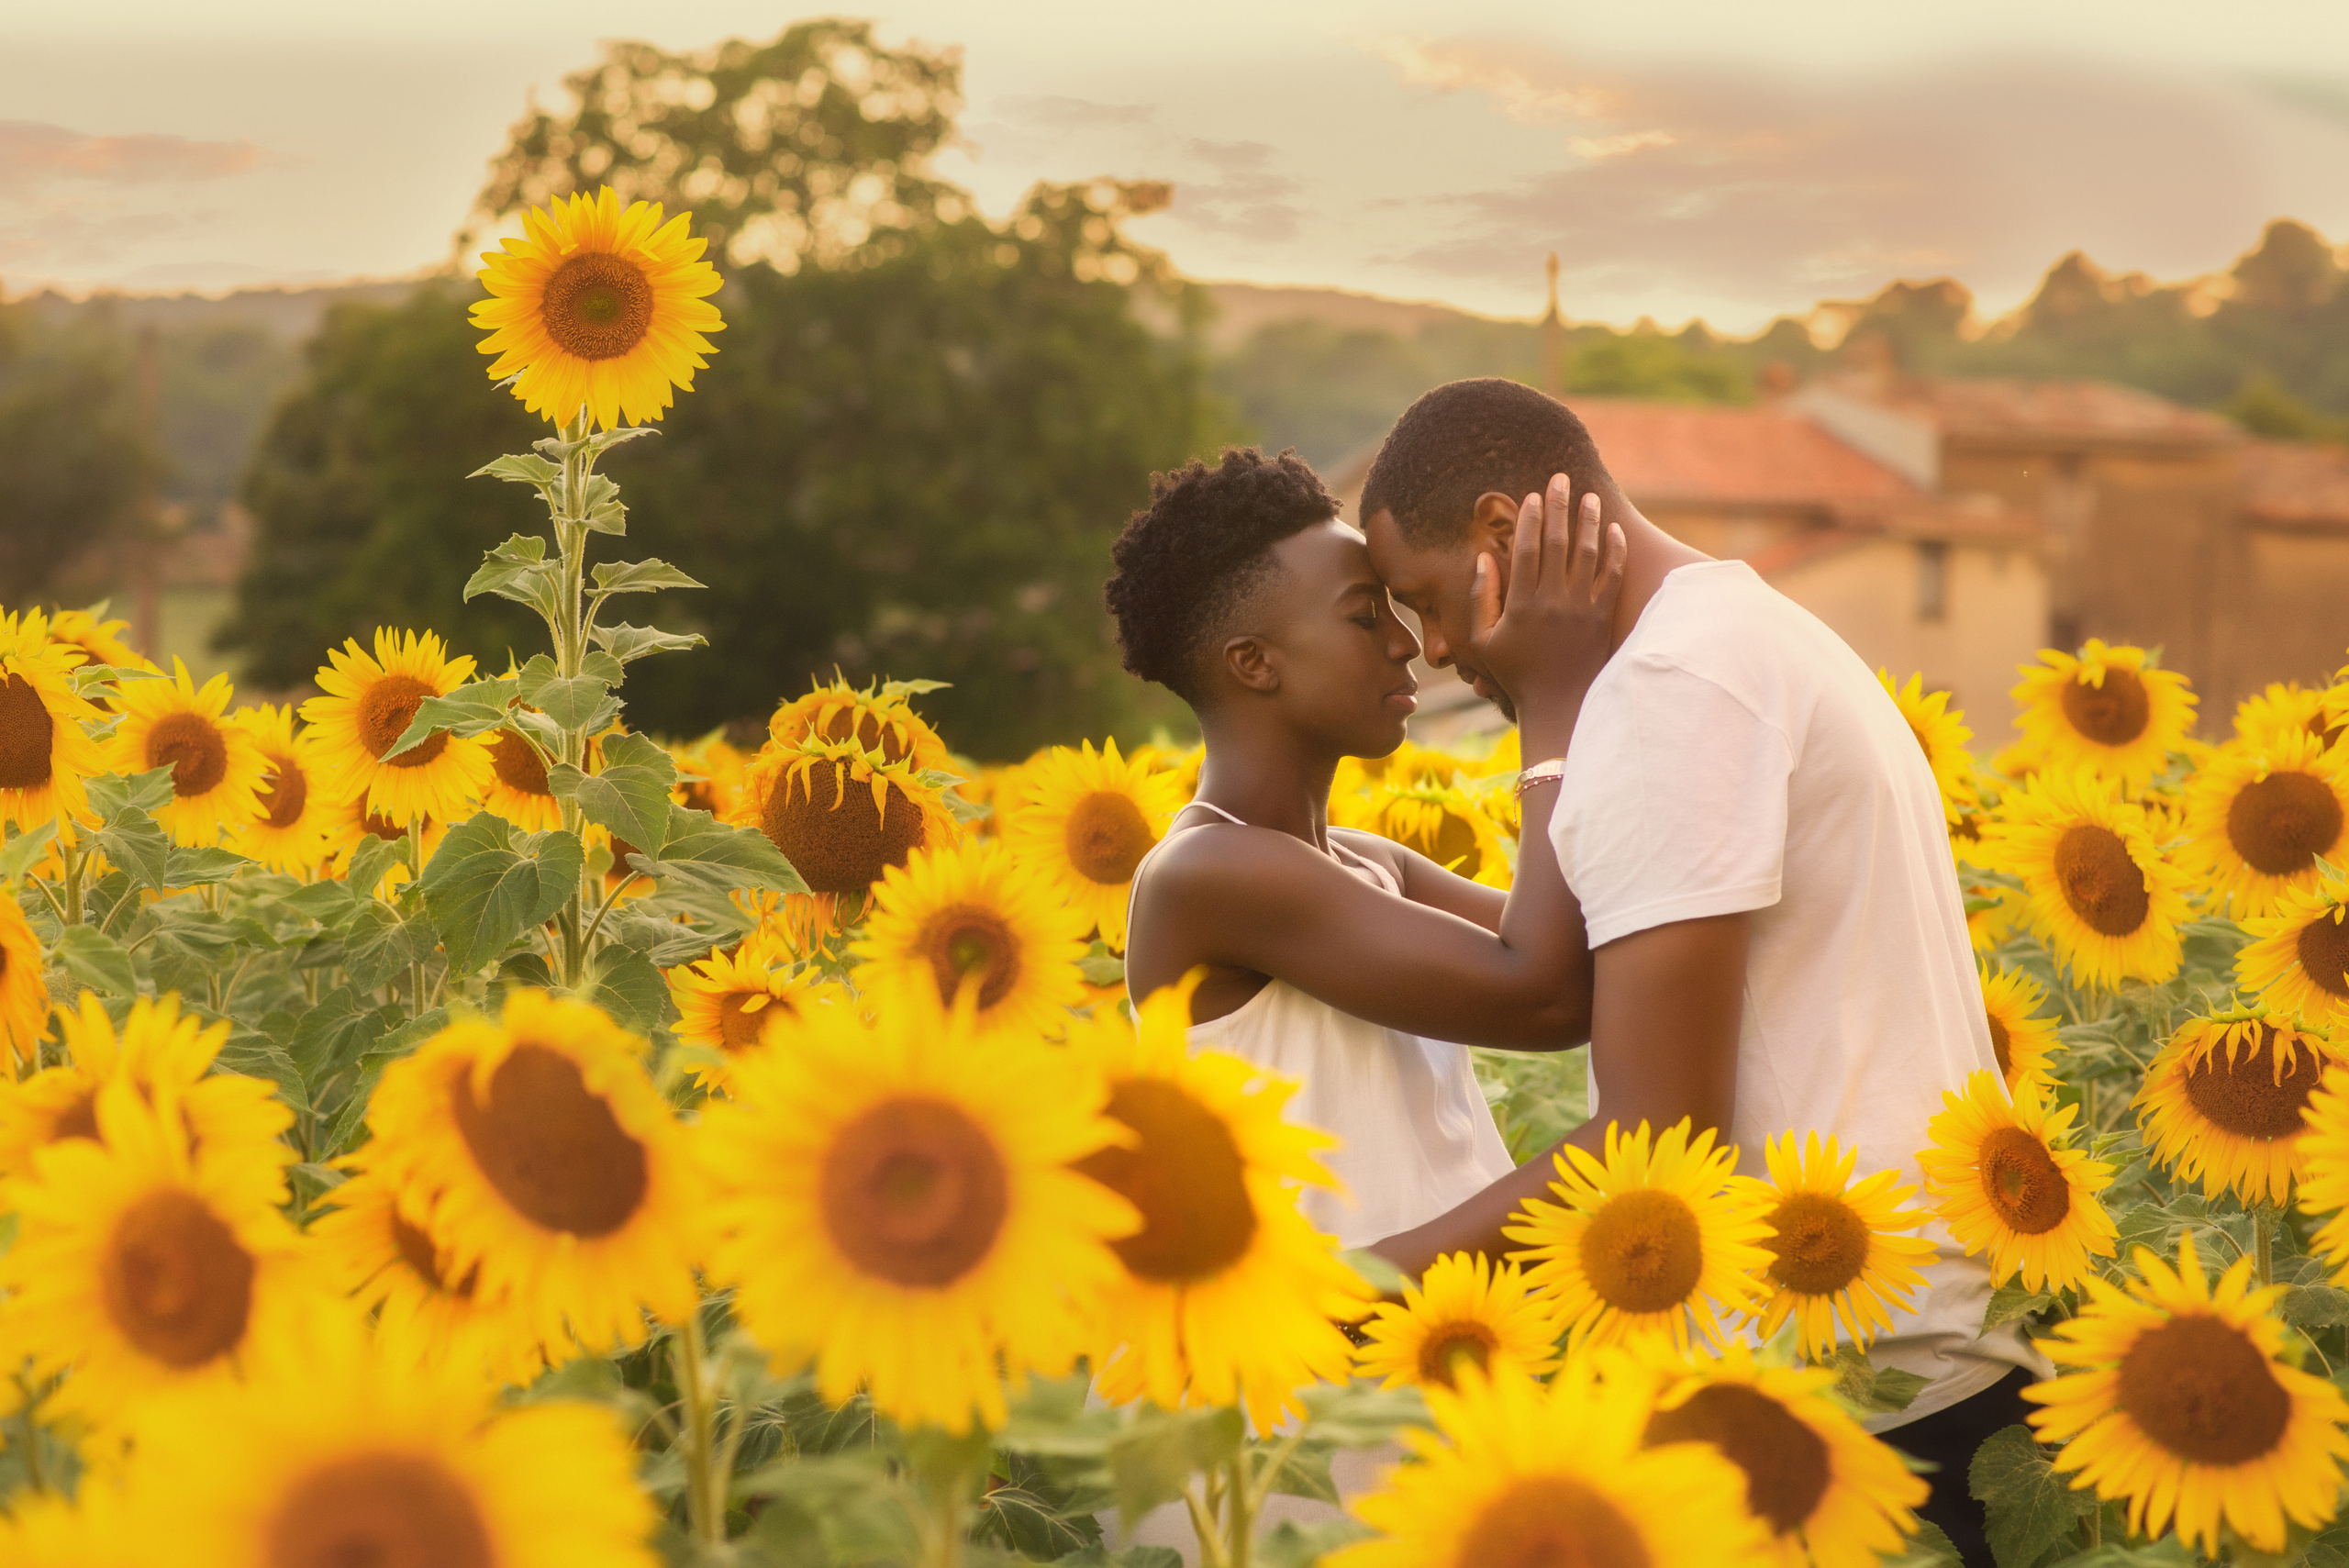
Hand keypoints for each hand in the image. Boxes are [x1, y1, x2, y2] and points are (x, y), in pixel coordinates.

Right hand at [1466, 474, 1625, 750]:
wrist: (1559, 705)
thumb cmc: (1515, 674)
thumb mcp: (1483, 642)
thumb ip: (1481, 598)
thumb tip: (1484, 558)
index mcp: (1522, 605)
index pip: (1526, 549)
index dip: (1530, 519)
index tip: (1532, 496)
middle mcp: (1554, 602)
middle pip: (1557, 543)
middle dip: (1558, 507)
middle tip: (1559, 479)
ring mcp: (1582, 609)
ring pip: (1588, 554)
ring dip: (1588, 521)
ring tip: (1589, 498)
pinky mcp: (1604, 618)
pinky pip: (1613, 577)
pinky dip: (1614, 552)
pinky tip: (1613, 531)